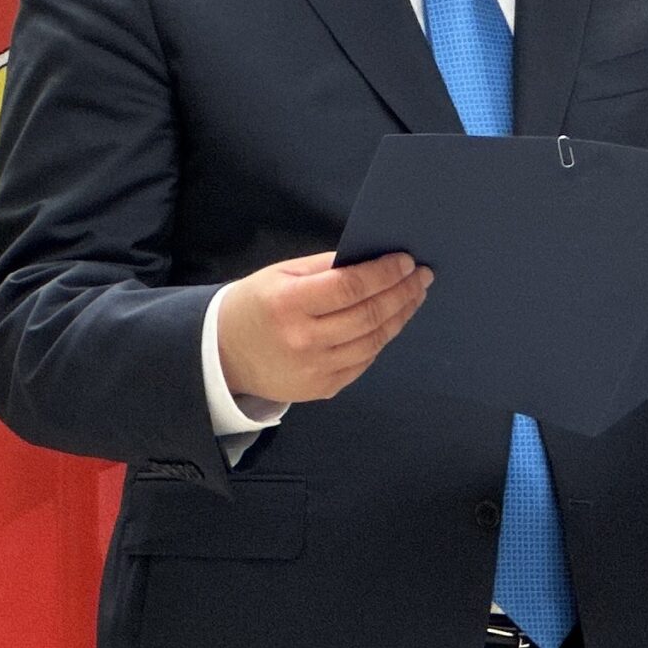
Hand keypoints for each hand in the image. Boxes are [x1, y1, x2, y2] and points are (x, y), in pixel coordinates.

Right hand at [217, 251, 430, 404]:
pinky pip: (364, 361)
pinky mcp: (323, 388)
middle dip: (403, 292)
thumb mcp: (282, 274)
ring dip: (400, 315)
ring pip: (374, 340)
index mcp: (289, 304)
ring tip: (414, 296)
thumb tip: (374, 259)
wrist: (224, 355)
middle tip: (423, 276)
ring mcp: (315, 369)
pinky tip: (392, 321)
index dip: (385, 273)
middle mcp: (304, 340)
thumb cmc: (256, 305)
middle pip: (369, 314)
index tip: (407, 261)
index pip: (351, 286)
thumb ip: (326, 266)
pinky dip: (382, 339)